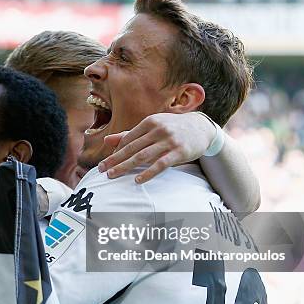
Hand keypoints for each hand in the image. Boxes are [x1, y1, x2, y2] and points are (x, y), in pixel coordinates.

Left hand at [98, 112, 214, 182]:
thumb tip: (106, 140)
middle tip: (101, 170)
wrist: (202, 128)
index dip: (115, 152)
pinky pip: (160, 165)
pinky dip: (148, 173)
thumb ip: (129, 134)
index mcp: (149, 122)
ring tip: (113, 175)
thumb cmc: (172, 128)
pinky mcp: (179, 152)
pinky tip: (137, 180)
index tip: (104, 163)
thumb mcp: (152, 127)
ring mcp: (168, 141)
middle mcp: (157, 130)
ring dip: (125, 166)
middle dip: (114, 160)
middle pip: (131, 148)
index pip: (127, 139)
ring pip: (142, 156)